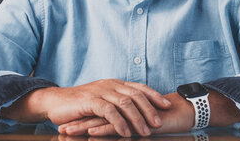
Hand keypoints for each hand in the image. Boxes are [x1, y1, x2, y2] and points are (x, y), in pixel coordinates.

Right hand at [0, 79, 170, 136]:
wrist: (55, 102)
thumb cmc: (80, 105)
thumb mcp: (102, 101)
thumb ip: (117, 104)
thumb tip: (137, 113)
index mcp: (114, 84)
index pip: (139, 87)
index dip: (154, 95)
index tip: (167, 105)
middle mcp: (110, 85)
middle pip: (136, 95)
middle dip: (150, 109)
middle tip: (159, 123)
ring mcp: (100, 91)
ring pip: (125, 103)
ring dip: (137, 118)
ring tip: (145, 131)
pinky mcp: (90, 101)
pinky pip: (109, 111)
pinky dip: (119, 123)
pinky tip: (126, 133)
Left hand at [58, 89, 239, 135]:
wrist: (182, 111)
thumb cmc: (162, 117)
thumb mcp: (140, 122)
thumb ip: (127, 122)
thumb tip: (113, 128)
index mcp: (121, 107)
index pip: (97, 111)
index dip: (81, 115)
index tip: (64, 120)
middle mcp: (122, 108)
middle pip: (95, 113)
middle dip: (76, 119)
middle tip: (58, 124)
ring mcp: (128, 113)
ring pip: (102, 119)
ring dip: (83, 126)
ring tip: (67, 130)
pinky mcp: (136, 120)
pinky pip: (117, 125)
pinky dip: (103, 129)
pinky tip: (91, 132)